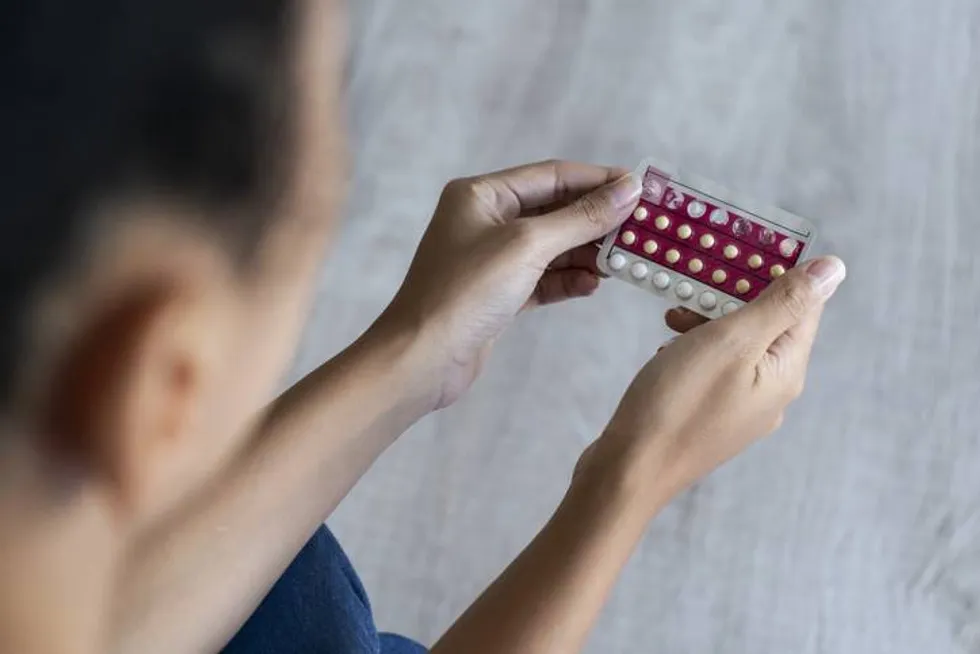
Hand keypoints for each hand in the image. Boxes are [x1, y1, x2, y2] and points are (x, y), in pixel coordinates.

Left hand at [379, 160, 642, 409]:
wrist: (422, 358)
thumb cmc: (466, 292)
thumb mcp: (528, 245)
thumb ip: (581, 217)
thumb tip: (629, 188)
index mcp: (481, 194)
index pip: (552, 175)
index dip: (598, 180)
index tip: (642, 188)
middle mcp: (485, 220)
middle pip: (555, 210)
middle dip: (596, 220)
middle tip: (641, 230)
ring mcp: (491, 259)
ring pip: (552, 247)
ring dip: (587, 253)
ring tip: (623, 261)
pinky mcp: (498, 294)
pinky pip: (543, 278)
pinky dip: (568, 280)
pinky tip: (592, 285)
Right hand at [577, 256, 845, 514]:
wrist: (630, 470)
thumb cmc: (678, 401)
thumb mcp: (731, 340)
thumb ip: (783, 303)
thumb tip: (835, 268)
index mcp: (787, 371)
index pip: (802, 305)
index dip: (775, 272)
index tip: (736, 251)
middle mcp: (773, 393)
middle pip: (767, 325)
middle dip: (731, 297)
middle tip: (693, 285)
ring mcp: (742, 410)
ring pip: (736, 347)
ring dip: (707, 323)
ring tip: (671, 318)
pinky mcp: (711, 419)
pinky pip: (714, 370)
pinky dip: (693, 351)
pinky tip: (667, 352)